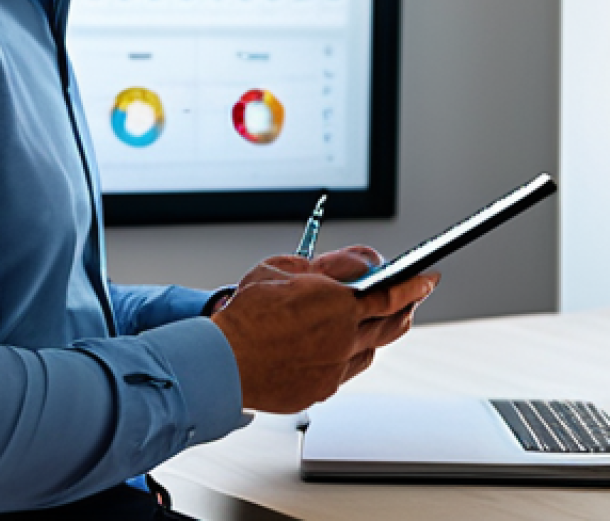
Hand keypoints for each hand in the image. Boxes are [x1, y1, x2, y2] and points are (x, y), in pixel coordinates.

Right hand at [213, 250, 437, 413]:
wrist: (224, 361)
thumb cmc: (248, 312)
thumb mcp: (284, 269)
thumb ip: (329, 265)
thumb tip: (362, 261)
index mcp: (338, 305)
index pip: (391, 293)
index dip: (415, 285)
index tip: (428, 278)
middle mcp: (344, 339)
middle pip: (391, 324)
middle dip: (404, 307)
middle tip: (409, 298)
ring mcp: (336, 368)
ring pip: (371, 348)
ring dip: (376, 331)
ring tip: (368, 319)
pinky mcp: (323, 389)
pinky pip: (346, 369)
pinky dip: (347, 353)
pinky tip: (332, 344)